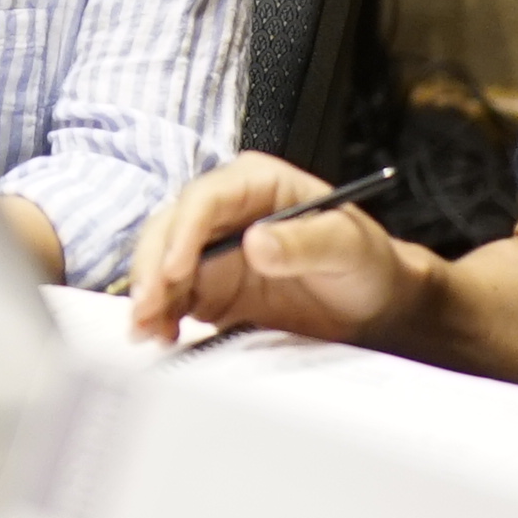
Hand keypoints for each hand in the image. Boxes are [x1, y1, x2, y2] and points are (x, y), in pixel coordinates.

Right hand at [128, 151, 423, 343]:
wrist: (372, 302)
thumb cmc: (365, 260)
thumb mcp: (345, 245)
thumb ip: (304, 242)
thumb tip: (254, 242)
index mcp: (254, 182)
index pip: (204, 198)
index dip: (183, 233)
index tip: (174, 271)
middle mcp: (224, 212)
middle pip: (170, 228)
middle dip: (152, 266)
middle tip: (147, 308)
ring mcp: (211, 250)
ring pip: (162, 262)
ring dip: (149, 294)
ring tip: (145, 330)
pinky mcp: (209, 287)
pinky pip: (174, 297)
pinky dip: (161, 315)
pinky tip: (161, 335)